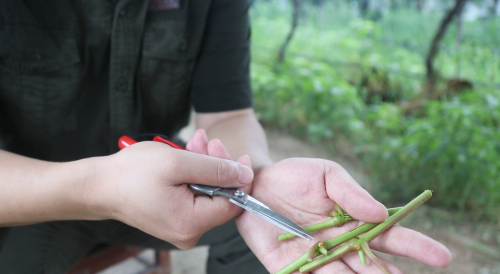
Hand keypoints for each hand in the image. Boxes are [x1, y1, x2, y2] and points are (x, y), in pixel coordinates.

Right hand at [85, 140, 252, 248]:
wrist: (100, 185)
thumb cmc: (131, 174)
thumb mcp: (178, 163)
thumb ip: (216, 169)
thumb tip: (245, 174)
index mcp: (191, 223)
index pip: (234, 203)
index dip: (238, 176)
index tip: (236, 154)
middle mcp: (189, 232)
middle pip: (221, 196)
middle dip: (217, 164)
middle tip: (206, 141)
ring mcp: (182, 227)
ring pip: (208, 192)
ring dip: (205, 164)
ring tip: (195, 142)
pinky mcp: (176, 218)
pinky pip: (195, 195)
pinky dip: (194, 174)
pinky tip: (188, 155)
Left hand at [187, 129, 451, 272]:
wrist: (253, 183)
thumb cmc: (294, 176)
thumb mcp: (325, 175)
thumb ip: (351, 193)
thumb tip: (379, 212)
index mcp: (353, 221)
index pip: (389, 236)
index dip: (415, 246)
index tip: (443, 257)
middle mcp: (339, 245)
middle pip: (371, 266)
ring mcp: (315, 258)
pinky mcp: (287, 268)